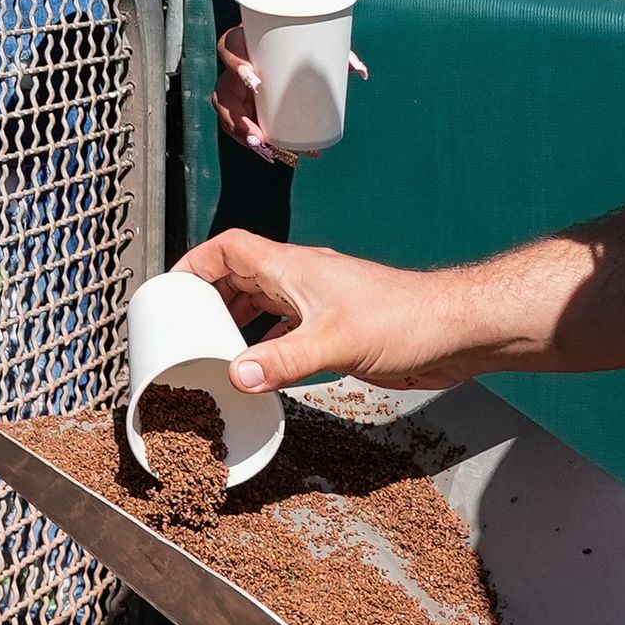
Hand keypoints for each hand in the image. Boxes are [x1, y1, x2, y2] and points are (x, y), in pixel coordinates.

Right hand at [170, 228, 486, 391]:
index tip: (171, 288)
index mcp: (295, 269)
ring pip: (264, 303)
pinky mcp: (336, 329)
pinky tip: (260, 368)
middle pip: (241, 275)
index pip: (231, 249)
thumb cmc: (404, 320)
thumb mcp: (335, 343)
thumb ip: (283, 360)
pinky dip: (266, 344)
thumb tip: (235, 374)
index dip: (196, 263)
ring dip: (236, 321)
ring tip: (212, 348)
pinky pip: (287, 330)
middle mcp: (303, 281)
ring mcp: (320, 304)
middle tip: (183, 326)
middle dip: (209, 296)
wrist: (453, 330)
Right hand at [210, 20, 364, 162]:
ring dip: (244, 137)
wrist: (281, 36)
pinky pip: (242, 125)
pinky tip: (270, 154)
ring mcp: (237, 89)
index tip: (257, 83)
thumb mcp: (311, 37)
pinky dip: (254, 141)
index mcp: (244, 42)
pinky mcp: (244, 104)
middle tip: (260, 138)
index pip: (230, 49)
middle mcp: (234, 68)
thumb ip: (335, 50)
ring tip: (266, 151)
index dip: (238, 66)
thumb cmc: (294, 35)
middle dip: (237, 121)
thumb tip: (362, 72)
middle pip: (223, 96)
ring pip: (230, 116)